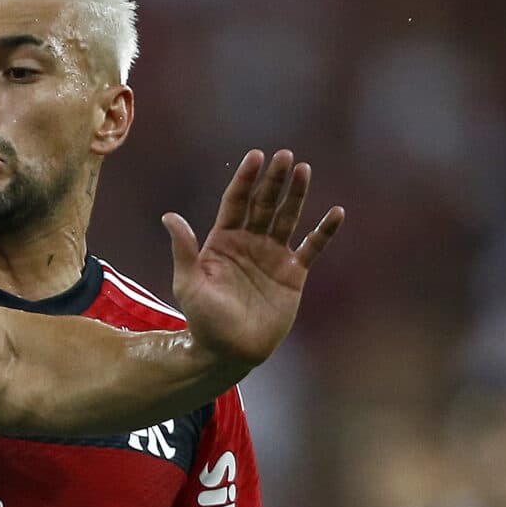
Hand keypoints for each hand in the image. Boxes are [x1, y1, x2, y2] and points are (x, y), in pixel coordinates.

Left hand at [165, 150, 343, 366]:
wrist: (230, 351)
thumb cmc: (204, 319)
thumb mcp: (189, 284)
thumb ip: (184, 250)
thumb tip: (169, 216)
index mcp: (222, 241)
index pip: (235, 202)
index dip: (246, 180)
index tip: (255, 156)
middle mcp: (249, 243)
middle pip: (263, 204)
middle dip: (273, 180)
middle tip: (283, 155)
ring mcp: (272, 256)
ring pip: (287, 218)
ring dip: (296, 195)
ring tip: (303, 170)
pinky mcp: (293, 273)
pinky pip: (312, 247)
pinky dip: (324, 231)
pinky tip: (336, 212)